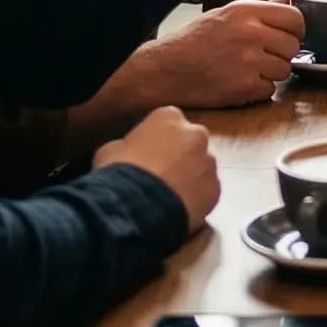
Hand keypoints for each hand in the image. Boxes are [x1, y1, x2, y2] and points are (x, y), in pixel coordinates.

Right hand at [92, 105, 220, 226]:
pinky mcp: (215, 189)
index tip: (146, 155)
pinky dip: (196, 199)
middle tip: (160, 176)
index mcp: (169, 117)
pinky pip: (206, 192)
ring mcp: (209, 162)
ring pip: (200, 168)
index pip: (166, 122)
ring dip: (189, 178)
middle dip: (178, 156)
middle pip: (189, 143)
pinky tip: (178, 209)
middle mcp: (195, 134)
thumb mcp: (111, 149)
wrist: (138, 207)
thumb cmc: (121, 172)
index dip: (156, 140)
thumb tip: (130, 153)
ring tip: (168, 196)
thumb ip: (128, 145)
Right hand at [104, 0, 304, 110]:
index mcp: (246, 11)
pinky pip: (270, 90)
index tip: (286, 37)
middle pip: (293, 46)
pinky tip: (239, 83)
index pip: (295, 18)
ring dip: (271, 74)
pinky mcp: (244, 88)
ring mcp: (248, 62)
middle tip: (262, 57)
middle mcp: (250, 33)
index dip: (295, 30)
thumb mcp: (224, 14)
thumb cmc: (193, 41)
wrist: (164, 70)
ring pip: (284, 70)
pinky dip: (259, 91)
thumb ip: (260, 9)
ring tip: (248, 70)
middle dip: (282, 54)